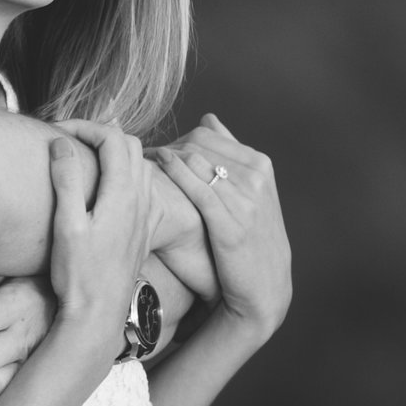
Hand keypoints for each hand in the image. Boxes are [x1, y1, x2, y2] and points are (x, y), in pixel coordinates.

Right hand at [45, 122, 151, 365]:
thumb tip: (62, 143)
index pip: (113, 138)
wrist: (98, 315)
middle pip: (131, 145)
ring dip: (115, 152)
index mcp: (123, 194)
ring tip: (85, 158)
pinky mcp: (143, 230)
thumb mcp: (66, 224)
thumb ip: (66, 180)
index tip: (56, 132)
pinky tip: (106, 188)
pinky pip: (145, 187)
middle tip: (70, 140)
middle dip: (101, 133)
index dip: (84, 126)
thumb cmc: (78, 274)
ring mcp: (145, 216)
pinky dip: (127, 174)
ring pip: (141, 165)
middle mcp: (141, 201)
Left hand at [151, 114, 291, 345]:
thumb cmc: (249, 239)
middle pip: (197, 144)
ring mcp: (246, 198)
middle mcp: (256, 175)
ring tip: (142, 169)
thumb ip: (229, 154)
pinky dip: (172, 173)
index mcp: (260, 164)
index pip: (207, 135)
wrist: (264, 288)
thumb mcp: (249, 192)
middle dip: (166, 148)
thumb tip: (208, 118)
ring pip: (193, 160)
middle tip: (142, 162)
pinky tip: (154, 172)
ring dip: (162, 160)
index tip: (158, 154)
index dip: (176, 140)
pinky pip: (196, 187)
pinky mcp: (231, 222)